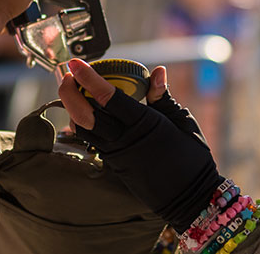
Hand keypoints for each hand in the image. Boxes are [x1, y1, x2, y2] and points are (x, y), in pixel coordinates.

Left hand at [58, 59, 223, 232]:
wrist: (191, 198)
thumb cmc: (192, 158)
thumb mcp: (182, 121)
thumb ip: (163, 97)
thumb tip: (156, 71)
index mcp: (144, 124)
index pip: (108, 97)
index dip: (88, 78)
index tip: (75, 62)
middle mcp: (125, 139)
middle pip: (85, 115)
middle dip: (69, 93)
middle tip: (67, 75)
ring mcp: (116, 154)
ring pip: (83, 130)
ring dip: (72, 109)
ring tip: (73, 91)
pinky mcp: (113, 165)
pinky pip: (91, 142)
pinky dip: (82, 125)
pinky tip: (85, 113)